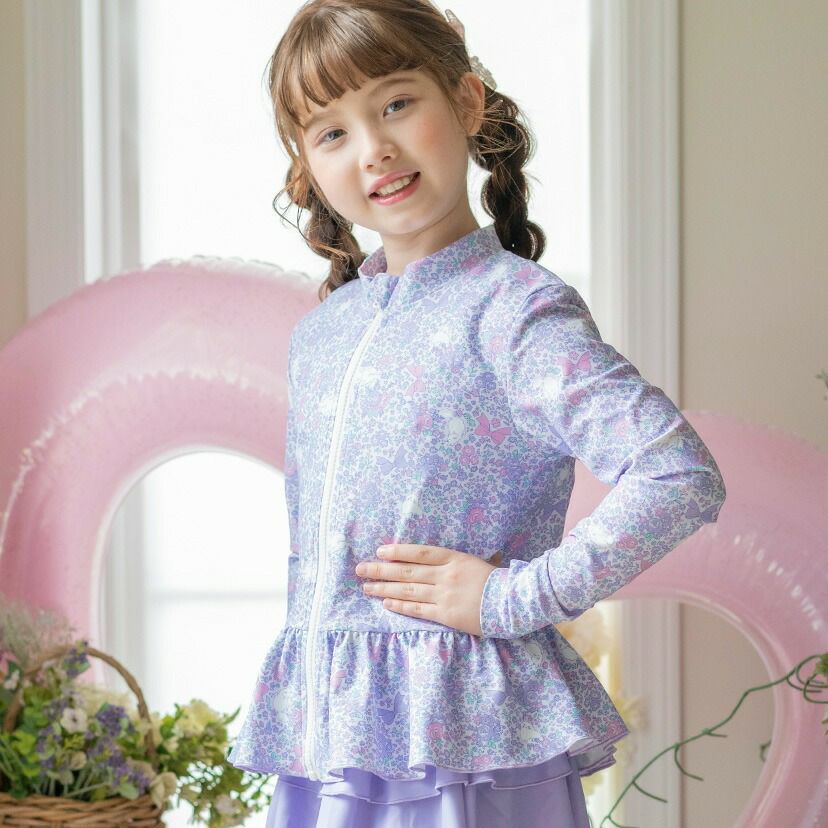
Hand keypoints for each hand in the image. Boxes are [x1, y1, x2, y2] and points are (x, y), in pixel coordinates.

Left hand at [354, 545, 503, 636]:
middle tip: (361, 569)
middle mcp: (446, 575)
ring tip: (367, 587)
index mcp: (454, 558)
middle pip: (407, 571)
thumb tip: (431, 559)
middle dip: (381, 570)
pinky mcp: (446, 614)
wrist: (513, 602)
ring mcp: (445, 595)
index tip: (379, 551)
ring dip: (384, 589)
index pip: (420, 552)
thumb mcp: (476, 562)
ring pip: (408, 591)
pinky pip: (418, 609)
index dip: (398, 551)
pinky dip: (400, 606)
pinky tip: (386, 603)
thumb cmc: (496, 581)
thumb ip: (454, 561)